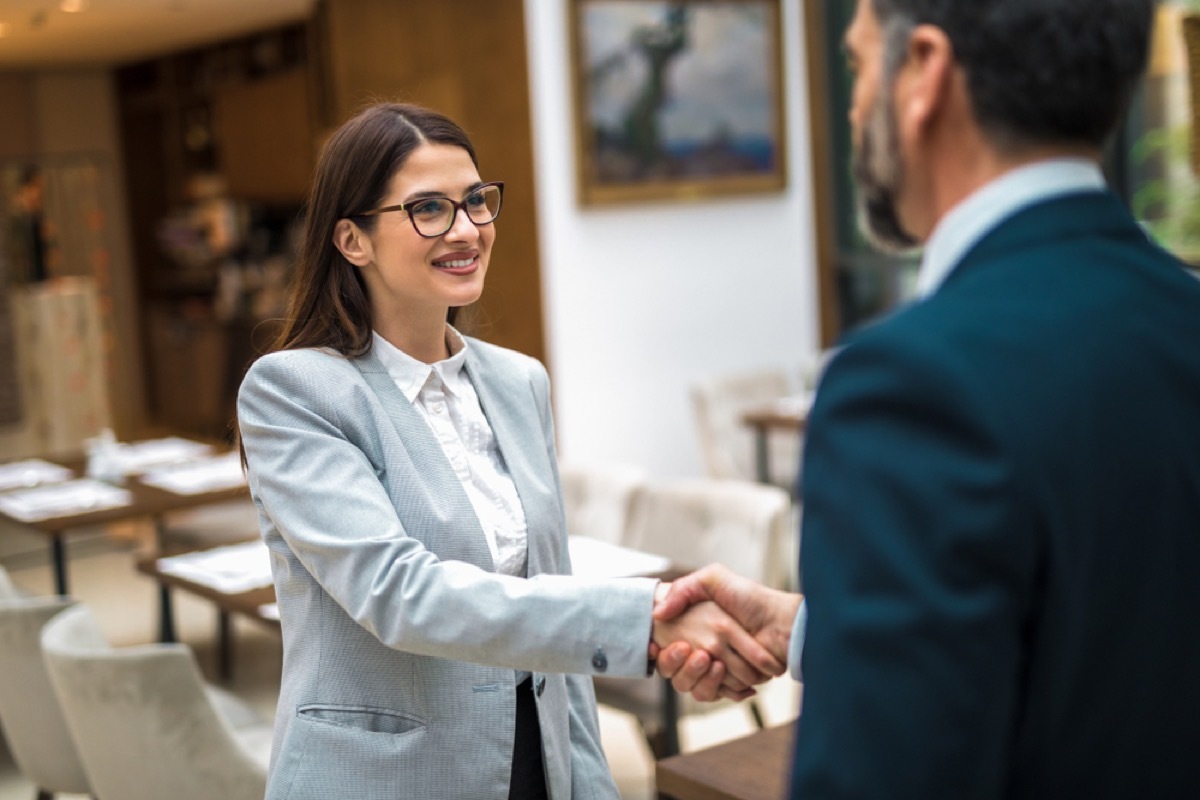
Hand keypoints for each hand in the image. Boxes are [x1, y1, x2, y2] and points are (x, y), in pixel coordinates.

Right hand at [650, 595, 783, 692]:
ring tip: (711, 659)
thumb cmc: (750, 598)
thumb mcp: (713, 578)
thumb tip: (658, 613)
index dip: (663, 654)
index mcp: (695, 628)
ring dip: (700, 676)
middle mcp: (703, 649)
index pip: (664, 650)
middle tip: (691, 651)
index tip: (664, 646)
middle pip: (676, 672)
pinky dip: (720, 688)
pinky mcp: (733, 683)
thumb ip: (683, 588)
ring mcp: (718, 668)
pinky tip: (721, 670)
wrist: (781, 622)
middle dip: (681, 665)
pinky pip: (715, 694)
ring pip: (694, 686)